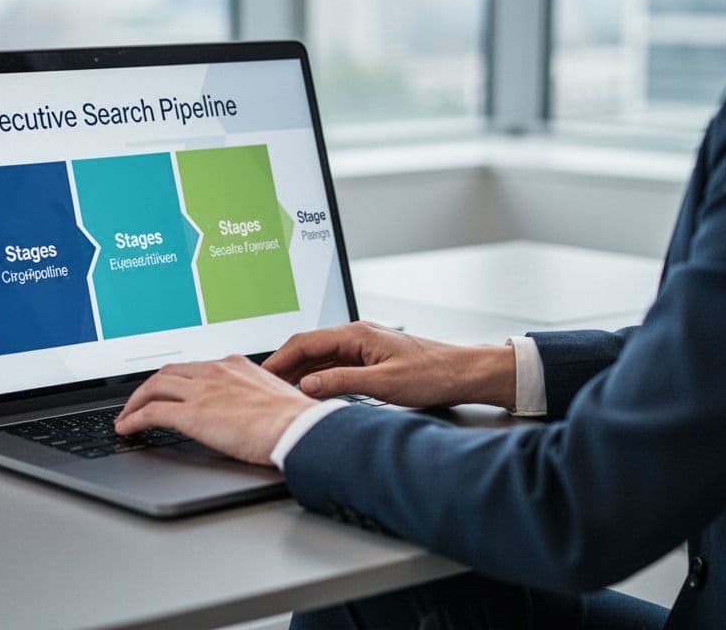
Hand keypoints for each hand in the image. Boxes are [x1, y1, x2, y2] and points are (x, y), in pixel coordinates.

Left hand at [115, 354, 316, 465]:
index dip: (174, 380)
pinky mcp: (194, 414)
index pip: (193, 367)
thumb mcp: (272, 395)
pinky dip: (134, 419)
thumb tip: (248, 411)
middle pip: (168, 372)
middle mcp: (215, 371)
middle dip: (148, 387)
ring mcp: (203, 390)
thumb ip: (252, 396)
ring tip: (126, 417)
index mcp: (234, 365)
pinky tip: (126, 429)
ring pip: (154, 387)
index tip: (166, 390)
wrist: (300, 428)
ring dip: (135, 402)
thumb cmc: (296, 420)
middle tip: (136, 402)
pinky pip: (152, 412)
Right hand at [262, 321, 517, 409]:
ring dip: (301, 373)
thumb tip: (308, 384)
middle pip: (309, 347)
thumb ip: (342, 382)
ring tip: (282, 392)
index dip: (279, 358)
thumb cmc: (432, 374)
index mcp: (357, 334)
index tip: (261, 375)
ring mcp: (364, 346)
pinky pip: (336, 365)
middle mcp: (357, 335)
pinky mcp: (371, 359)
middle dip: (285, 365)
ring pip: (322, 357)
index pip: (305, 341)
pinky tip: (313, 392)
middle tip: (264, 386)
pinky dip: (320, 377)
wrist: (464, 372)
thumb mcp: (384, 383)